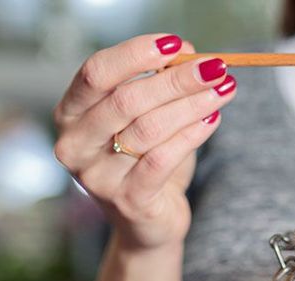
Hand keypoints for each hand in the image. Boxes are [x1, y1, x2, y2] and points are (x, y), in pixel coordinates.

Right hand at [53, 34, 236, 250]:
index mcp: (71, 114)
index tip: (176, 43)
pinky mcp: (128, 201)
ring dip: (192, 105)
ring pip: (149, 129)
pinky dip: (192, 136)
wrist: (147, 222)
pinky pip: (163, 160)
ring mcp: (98, 177)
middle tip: (215, 67)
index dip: (135, 53)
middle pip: (127, 99)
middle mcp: (75, 145)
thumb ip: (157, 84)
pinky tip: (213, 120)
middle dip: (177, 80)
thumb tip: (186, 53)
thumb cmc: (144, 160)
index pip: (96, 72)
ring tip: (224, 90)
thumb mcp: (146, 117)